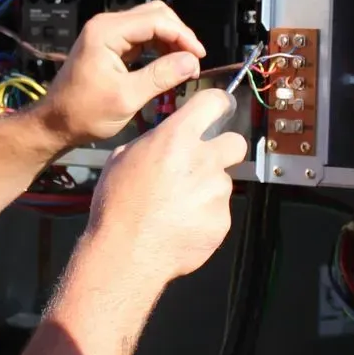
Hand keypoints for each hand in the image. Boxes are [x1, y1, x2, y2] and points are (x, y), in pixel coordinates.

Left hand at [36, 2, 205, 147]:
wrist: (55, 123)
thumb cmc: (85, 113)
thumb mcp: (127, 97)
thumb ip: (161, 76)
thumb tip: (193, 62)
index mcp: (106, 31)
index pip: (156, 20)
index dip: (183, 36)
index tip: (200, 58)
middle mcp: (107, 25)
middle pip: (155, 14)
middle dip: (178, 35)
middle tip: (194, 61)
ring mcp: (108, 33)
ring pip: (150, 23)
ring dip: (171, 40)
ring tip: (185, 65)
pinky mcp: (111, 45)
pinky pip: (142, 37)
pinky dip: (159, 47)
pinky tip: (169, 65)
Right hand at [83, 89, 246, 283]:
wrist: (126, 252)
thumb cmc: (117, 206)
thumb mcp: (120, 159)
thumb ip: (151, 142)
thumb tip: (162, 139)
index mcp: (176, 138)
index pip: (213, 102)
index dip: (218, 103)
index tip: (218, 108)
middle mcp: (203, 160)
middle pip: (236, 141)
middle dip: (224, 149)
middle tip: (204, 163)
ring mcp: (216, 191)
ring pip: (223, 181)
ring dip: (207, 189)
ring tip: (178, 205)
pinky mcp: (222, 219)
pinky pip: (219, 210)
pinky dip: (205, 215)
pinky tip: (182, 223)